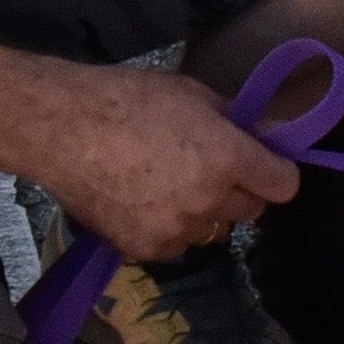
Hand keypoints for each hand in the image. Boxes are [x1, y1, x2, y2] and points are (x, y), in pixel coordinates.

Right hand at [29, 64, 297, 260]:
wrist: (60, 129)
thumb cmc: (126, 99)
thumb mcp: (191, 94)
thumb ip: (237, 120)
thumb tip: (272, 132)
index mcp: (227, 159)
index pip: (284, 185)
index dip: (275, 173)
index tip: (262, 165)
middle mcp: (209, 201)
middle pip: (250, 211)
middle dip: (236, 191)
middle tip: (205, 168)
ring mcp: (177, 231)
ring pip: (211, 230)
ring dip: (200, 213)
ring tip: (163, 184)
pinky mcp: (145, 250)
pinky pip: (174, 244)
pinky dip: (165, 228)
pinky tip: (138, 201)